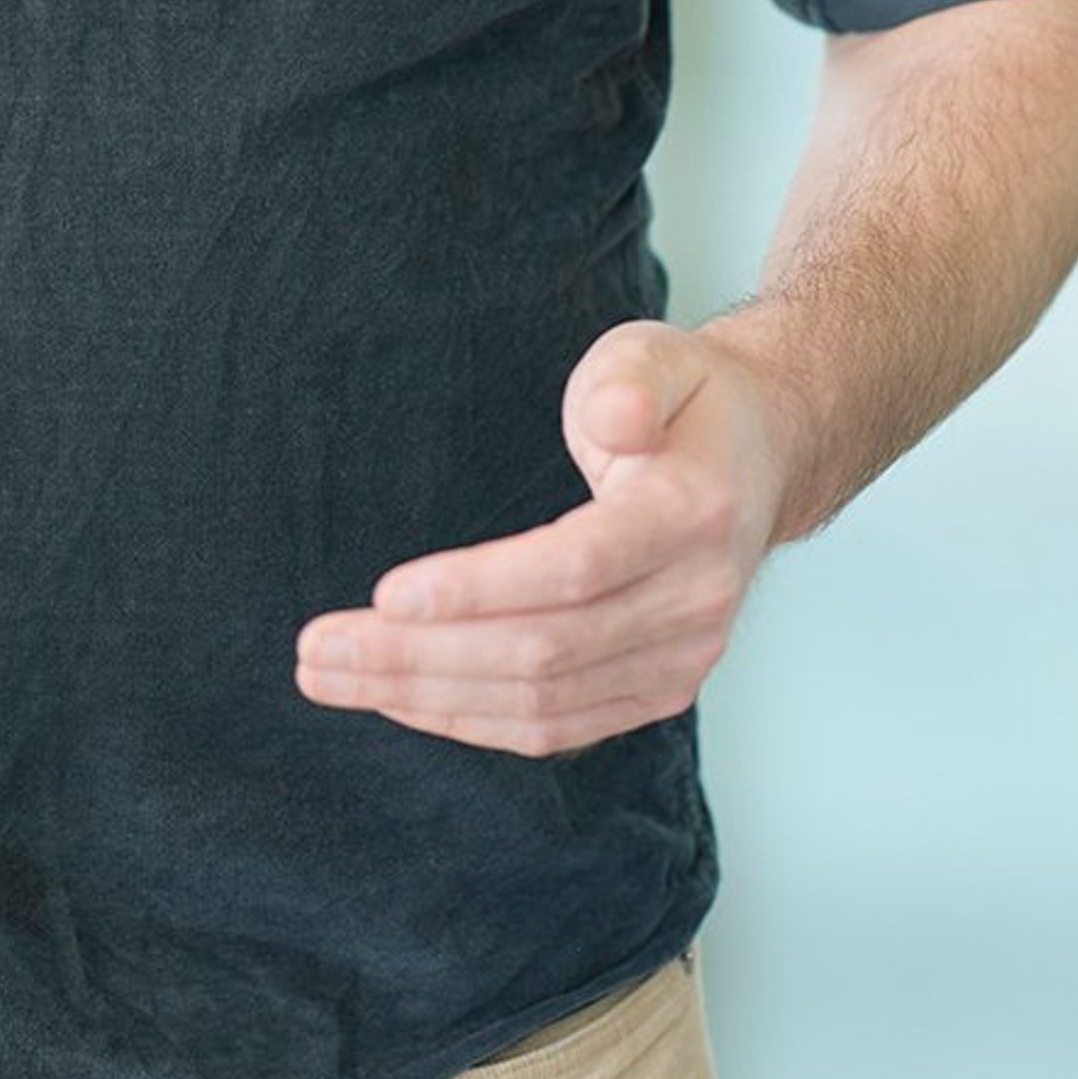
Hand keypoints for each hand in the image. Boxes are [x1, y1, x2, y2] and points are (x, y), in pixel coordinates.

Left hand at [292, 321, 793, 756]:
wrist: (760, 459)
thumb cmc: (682, 398)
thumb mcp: (656, 354)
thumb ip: (628, 380)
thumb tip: (612, 421)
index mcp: (692, 514)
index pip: (578, 567)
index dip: (481, 588)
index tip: (387, 594)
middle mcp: (694, 601)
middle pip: (545, 651)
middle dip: (421, 656)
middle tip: (317, 648)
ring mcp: (680, 658)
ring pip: (543, 702)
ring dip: (428, 695)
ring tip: (331, 675)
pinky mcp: (657, 688)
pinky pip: (558, 724)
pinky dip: (472, 718)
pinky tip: (400, 698)